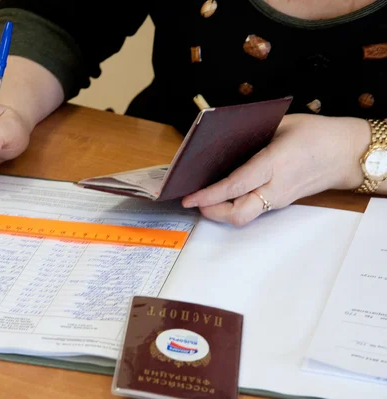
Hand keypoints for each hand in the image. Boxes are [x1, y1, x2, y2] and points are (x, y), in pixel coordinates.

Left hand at [181, 114, 368, 225]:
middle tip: (194, 199)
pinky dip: (234, 206)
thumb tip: (220, 143)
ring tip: (205, 198)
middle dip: (211, 210)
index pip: (235, 186)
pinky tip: (224, 194)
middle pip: (237, 213)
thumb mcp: (281, 125)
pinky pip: (253, 210)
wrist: (348, 153)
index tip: (189, 196)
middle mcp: (276, 187)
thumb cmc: (316, 134)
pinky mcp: (281, 202)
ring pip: (244, 217)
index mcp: (275, 164)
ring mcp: (280, 199)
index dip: (209, 194)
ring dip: (221, 212)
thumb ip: (251, 136)